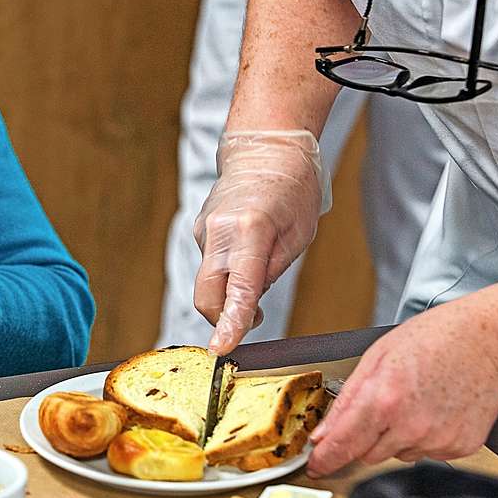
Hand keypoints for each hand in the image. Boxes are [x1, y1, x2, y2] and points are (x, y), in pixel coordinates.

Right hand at [193, 131, 324, 353]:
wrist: (266, 149)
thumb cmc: (292, 189)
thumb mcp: (298, 235)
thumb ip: (270, 272)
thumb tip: (248, 305)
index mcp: (249, 230)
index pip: (237, 289)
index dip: (229, 323)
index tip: (221, 348)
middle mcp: (218, 231)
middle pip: (207, 295)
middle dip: (223, 317)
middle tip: (251, 318)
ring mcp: (203, 230)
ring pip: (207, 282)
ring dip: (227, 292)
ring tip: (257, 271)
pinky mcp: (199, 231)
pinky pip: (209, 265)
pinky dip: (224, 273)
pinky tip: (245, 255)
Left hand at [306, 297, 497, 476]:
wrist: (493, 341)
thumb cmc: (436, 339)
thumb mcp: (376, 358)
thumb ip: (346, 400)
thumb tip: (323, 435)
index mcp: (383, 400)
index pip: (343, 446)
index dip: (325, 460)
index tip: (315, 466)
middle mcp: (410, 427)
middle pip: (367, 454)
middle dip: (365, 436)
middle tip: (383, 405)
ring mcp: (437, 441)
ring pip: (397, 454)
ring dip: (396, 436)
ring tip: (416, 400)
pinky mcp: (459, 448)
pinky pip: (426, 452)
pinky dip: (424, 436)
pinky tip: (435, 409)